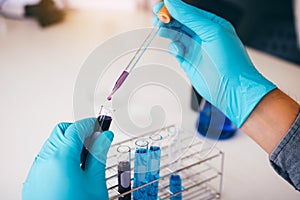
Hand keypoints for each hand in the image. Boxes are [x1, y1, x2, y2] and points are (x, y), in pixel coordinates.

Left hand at [22, 118, 113, 199]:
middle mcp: (44, 160)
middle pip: (61, 131)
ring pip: (52, 143)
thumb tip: (104, 137)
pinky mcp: (34, 179)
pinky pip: (46, 157)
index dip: (90, 124)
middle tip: (94, 139)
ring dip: (69, 142)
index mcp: (61, 157)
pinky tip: (72, 168)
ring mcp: (37, 169)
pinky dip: (60, 154)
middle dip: (78, 130)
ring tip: (85, 156)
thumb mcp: (94, 182)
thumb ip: (99, 155)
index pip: (76, 128)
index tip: (100, 124)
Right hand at [153, 0, 275, 126]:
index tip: (160, 6)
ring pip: (175, 35)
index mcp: (211, 23)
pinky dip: (173, 48)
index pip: (188, 11)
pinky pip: (175, 50)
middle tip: (158, 20)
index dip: (173, 8)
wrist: (232, 88)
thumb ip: (190, 16)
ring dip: (168, 32)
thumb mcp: (211, 31)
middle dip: (168, 19)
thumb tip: (173, 3)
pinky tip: (178, 51)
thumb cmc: (231, 60)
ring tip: (162, 31)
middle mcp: (202, 34)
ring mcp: (194, 47)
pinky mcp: (188, 60)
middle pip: (179, 22)